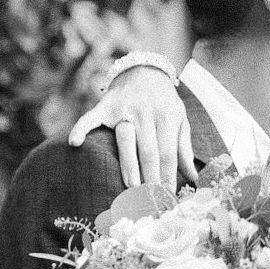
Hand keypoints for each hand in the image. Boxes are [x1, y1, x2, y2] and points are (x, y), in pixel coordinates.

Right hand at [68, 65, 194, 188]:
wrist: (145, 68)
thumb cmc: (164, 101)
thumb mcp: (180, 119)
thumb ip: (184, 148)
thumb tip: (195, 179)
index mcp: (167, 117)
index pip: (168, 153)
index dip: (168, 177)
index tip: (167, 198)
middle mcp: (146, 113)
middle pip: (149, 150)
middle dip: (151, 177)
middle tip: (150, 201)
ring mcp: (124, 108)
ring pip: (126, 140)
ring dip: (128, 163)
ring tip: (131, 186)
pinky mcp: (105, 105)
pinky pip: (91, 117)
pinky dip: (81, 128)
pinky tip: (75, 142)